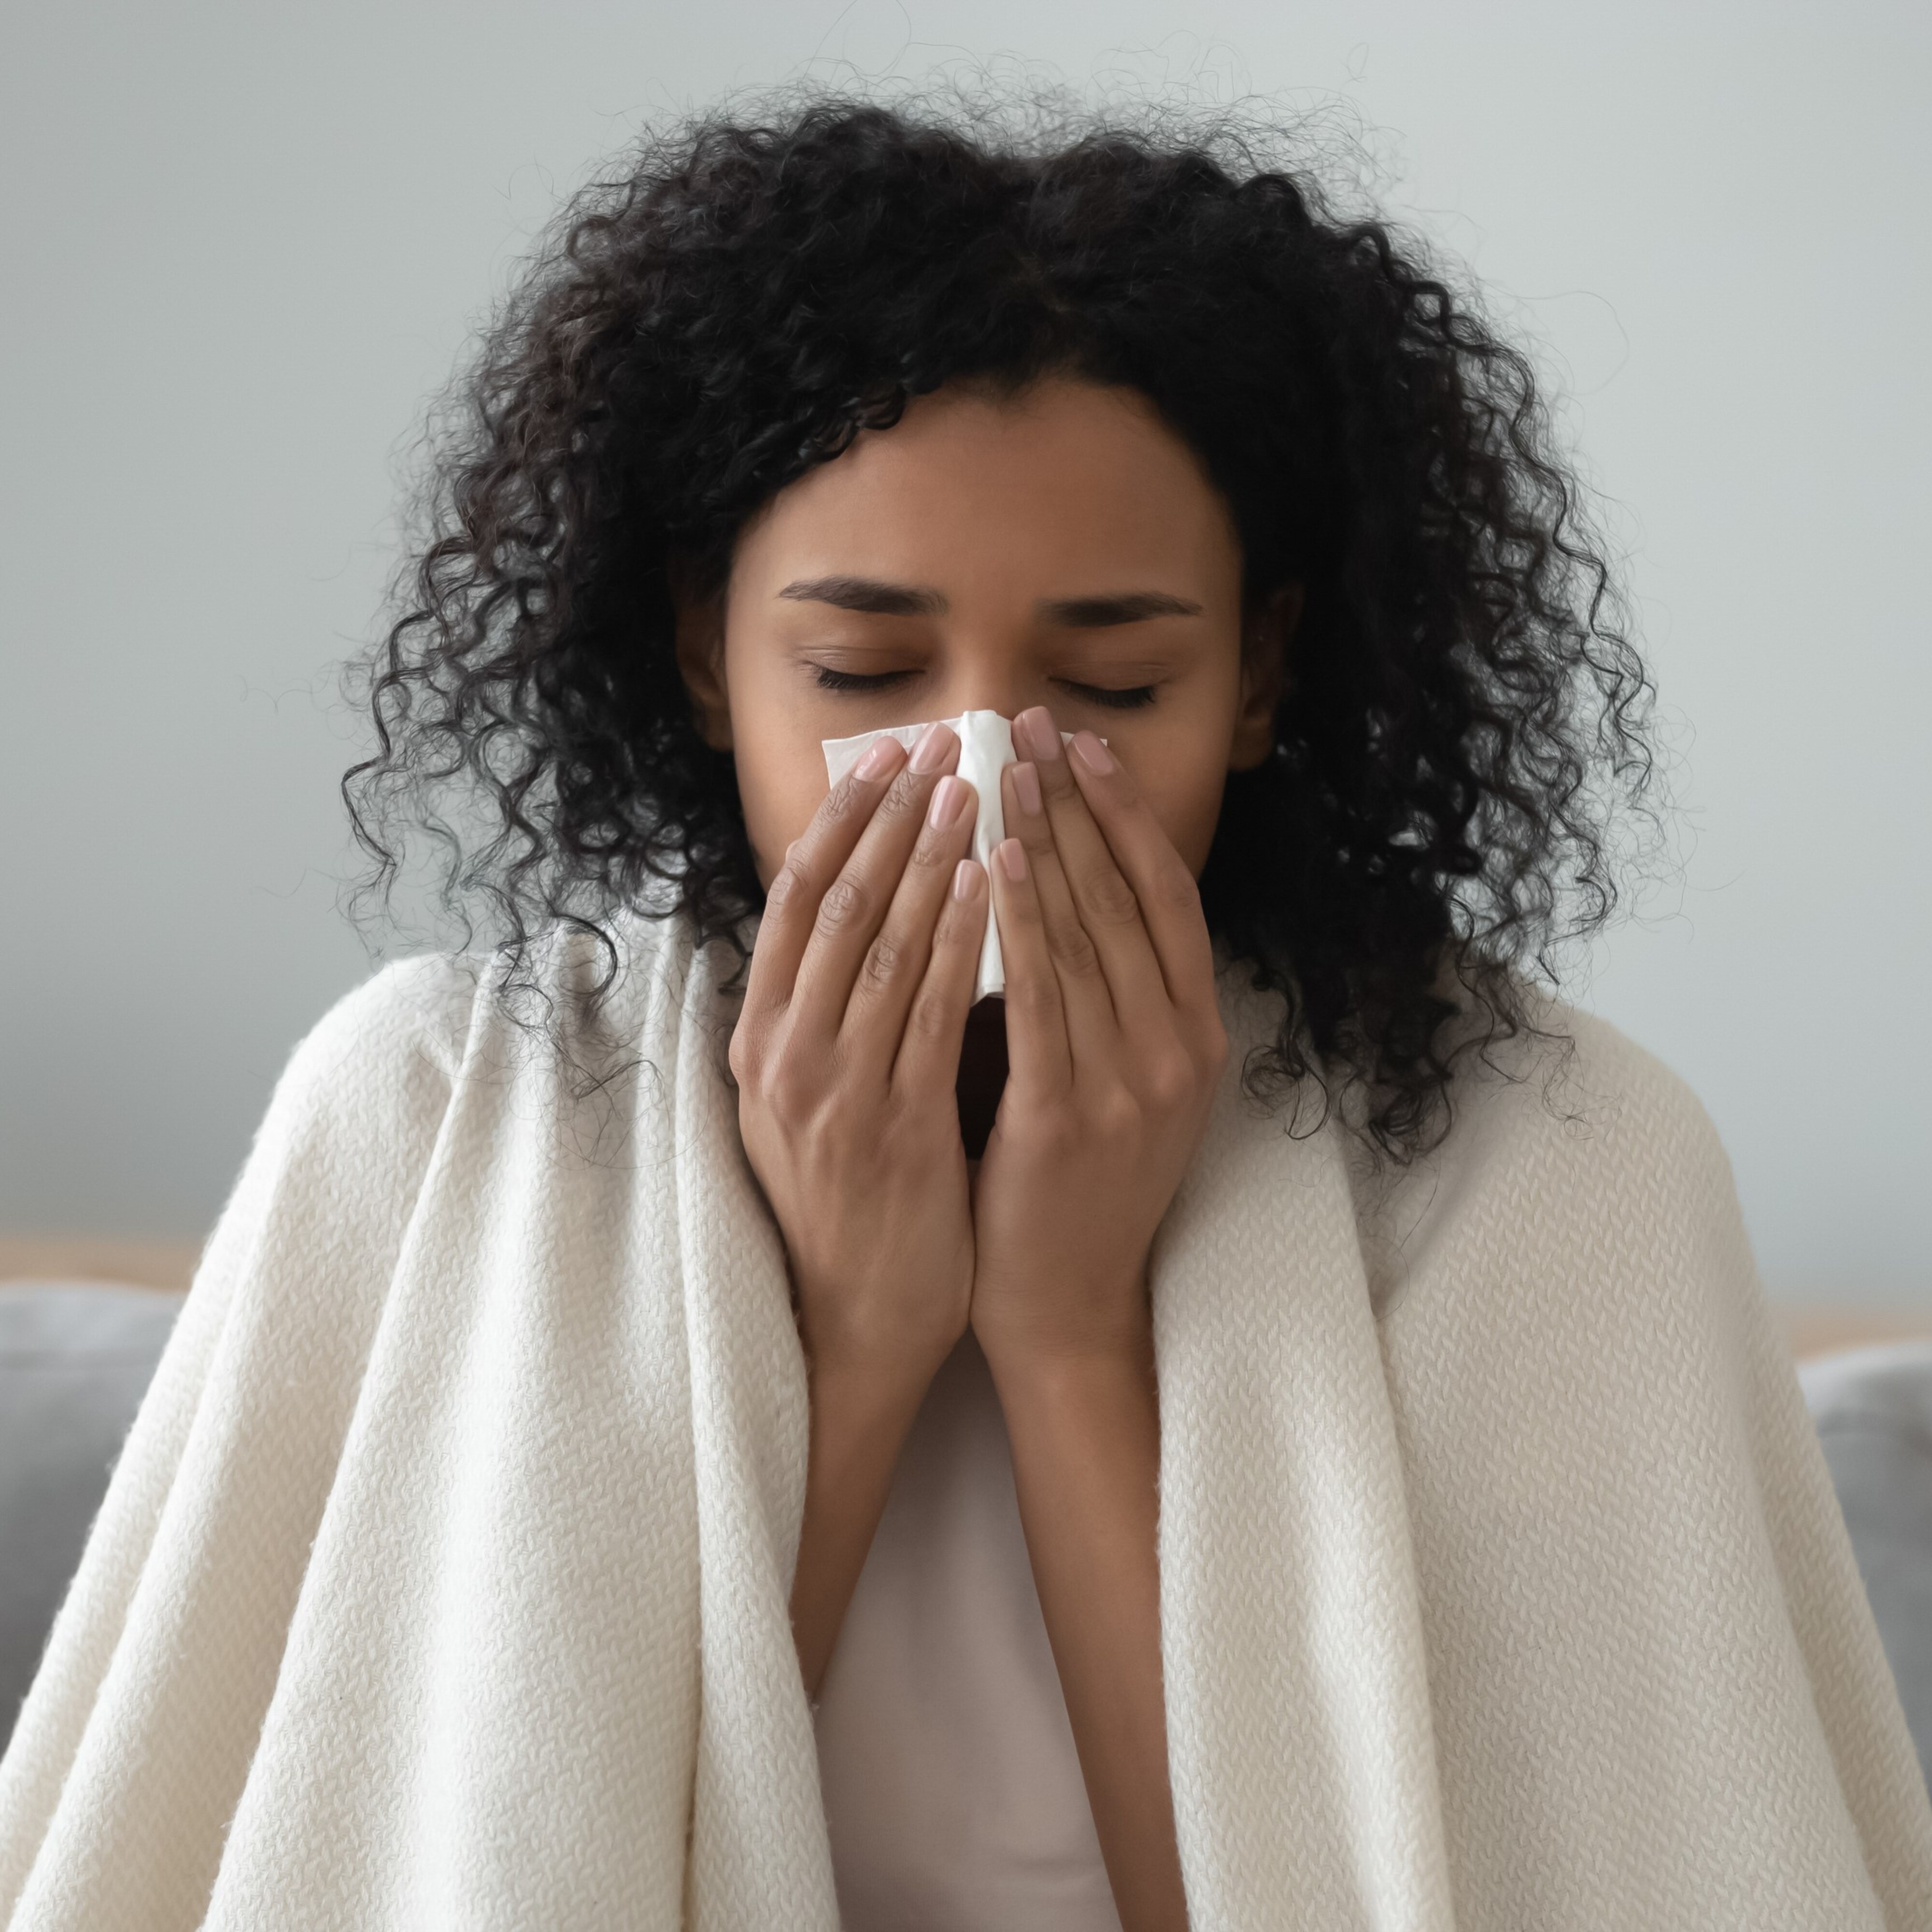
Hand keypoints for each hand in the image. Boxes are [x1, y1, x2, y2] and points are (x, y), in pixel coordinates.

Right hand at [729, 722, 988, 1380]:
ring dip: (928, 857)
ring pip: (880, 944)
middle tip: (939, 743)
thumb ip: (825, 1014)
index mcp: (759, 1039)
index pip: (794, 900)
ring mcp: (832, 1089)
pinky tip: (990, 884)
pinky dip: (959, 939)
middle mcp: (783, 1054)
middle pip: (833, 903)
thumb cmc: (845, 1202)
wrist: (851, 1321)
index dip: (839, 821)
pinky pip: (928, 1013)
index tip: (883, 758)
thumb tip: (862, 915)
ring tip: (973, 788)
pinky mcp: (891, 1125)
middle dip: (888, 816)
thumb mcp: (806, 1099)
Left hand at [969, 707, 1228, 1371]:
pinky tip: (993, 862)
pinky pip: (1044, 998)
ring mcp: (1133, 1083)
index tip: (1084, 746)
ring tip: (1006, 768)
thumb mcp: (1115, 1078)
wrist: (1064, 1300)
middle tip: (1032, 727)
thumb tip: (1048, 880)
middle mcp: (1179, 1049)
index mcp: (1196, 1034)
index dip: (1127, 815)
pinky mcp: (1071, 1116)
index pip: (1166, 897)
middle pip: (1127, 898)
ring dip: (1045, 840)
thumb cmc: (1071, 1182)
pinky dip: (1020, 924)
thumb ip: (1098, 992)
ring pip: (1088, 934)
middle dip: (1076, 805)